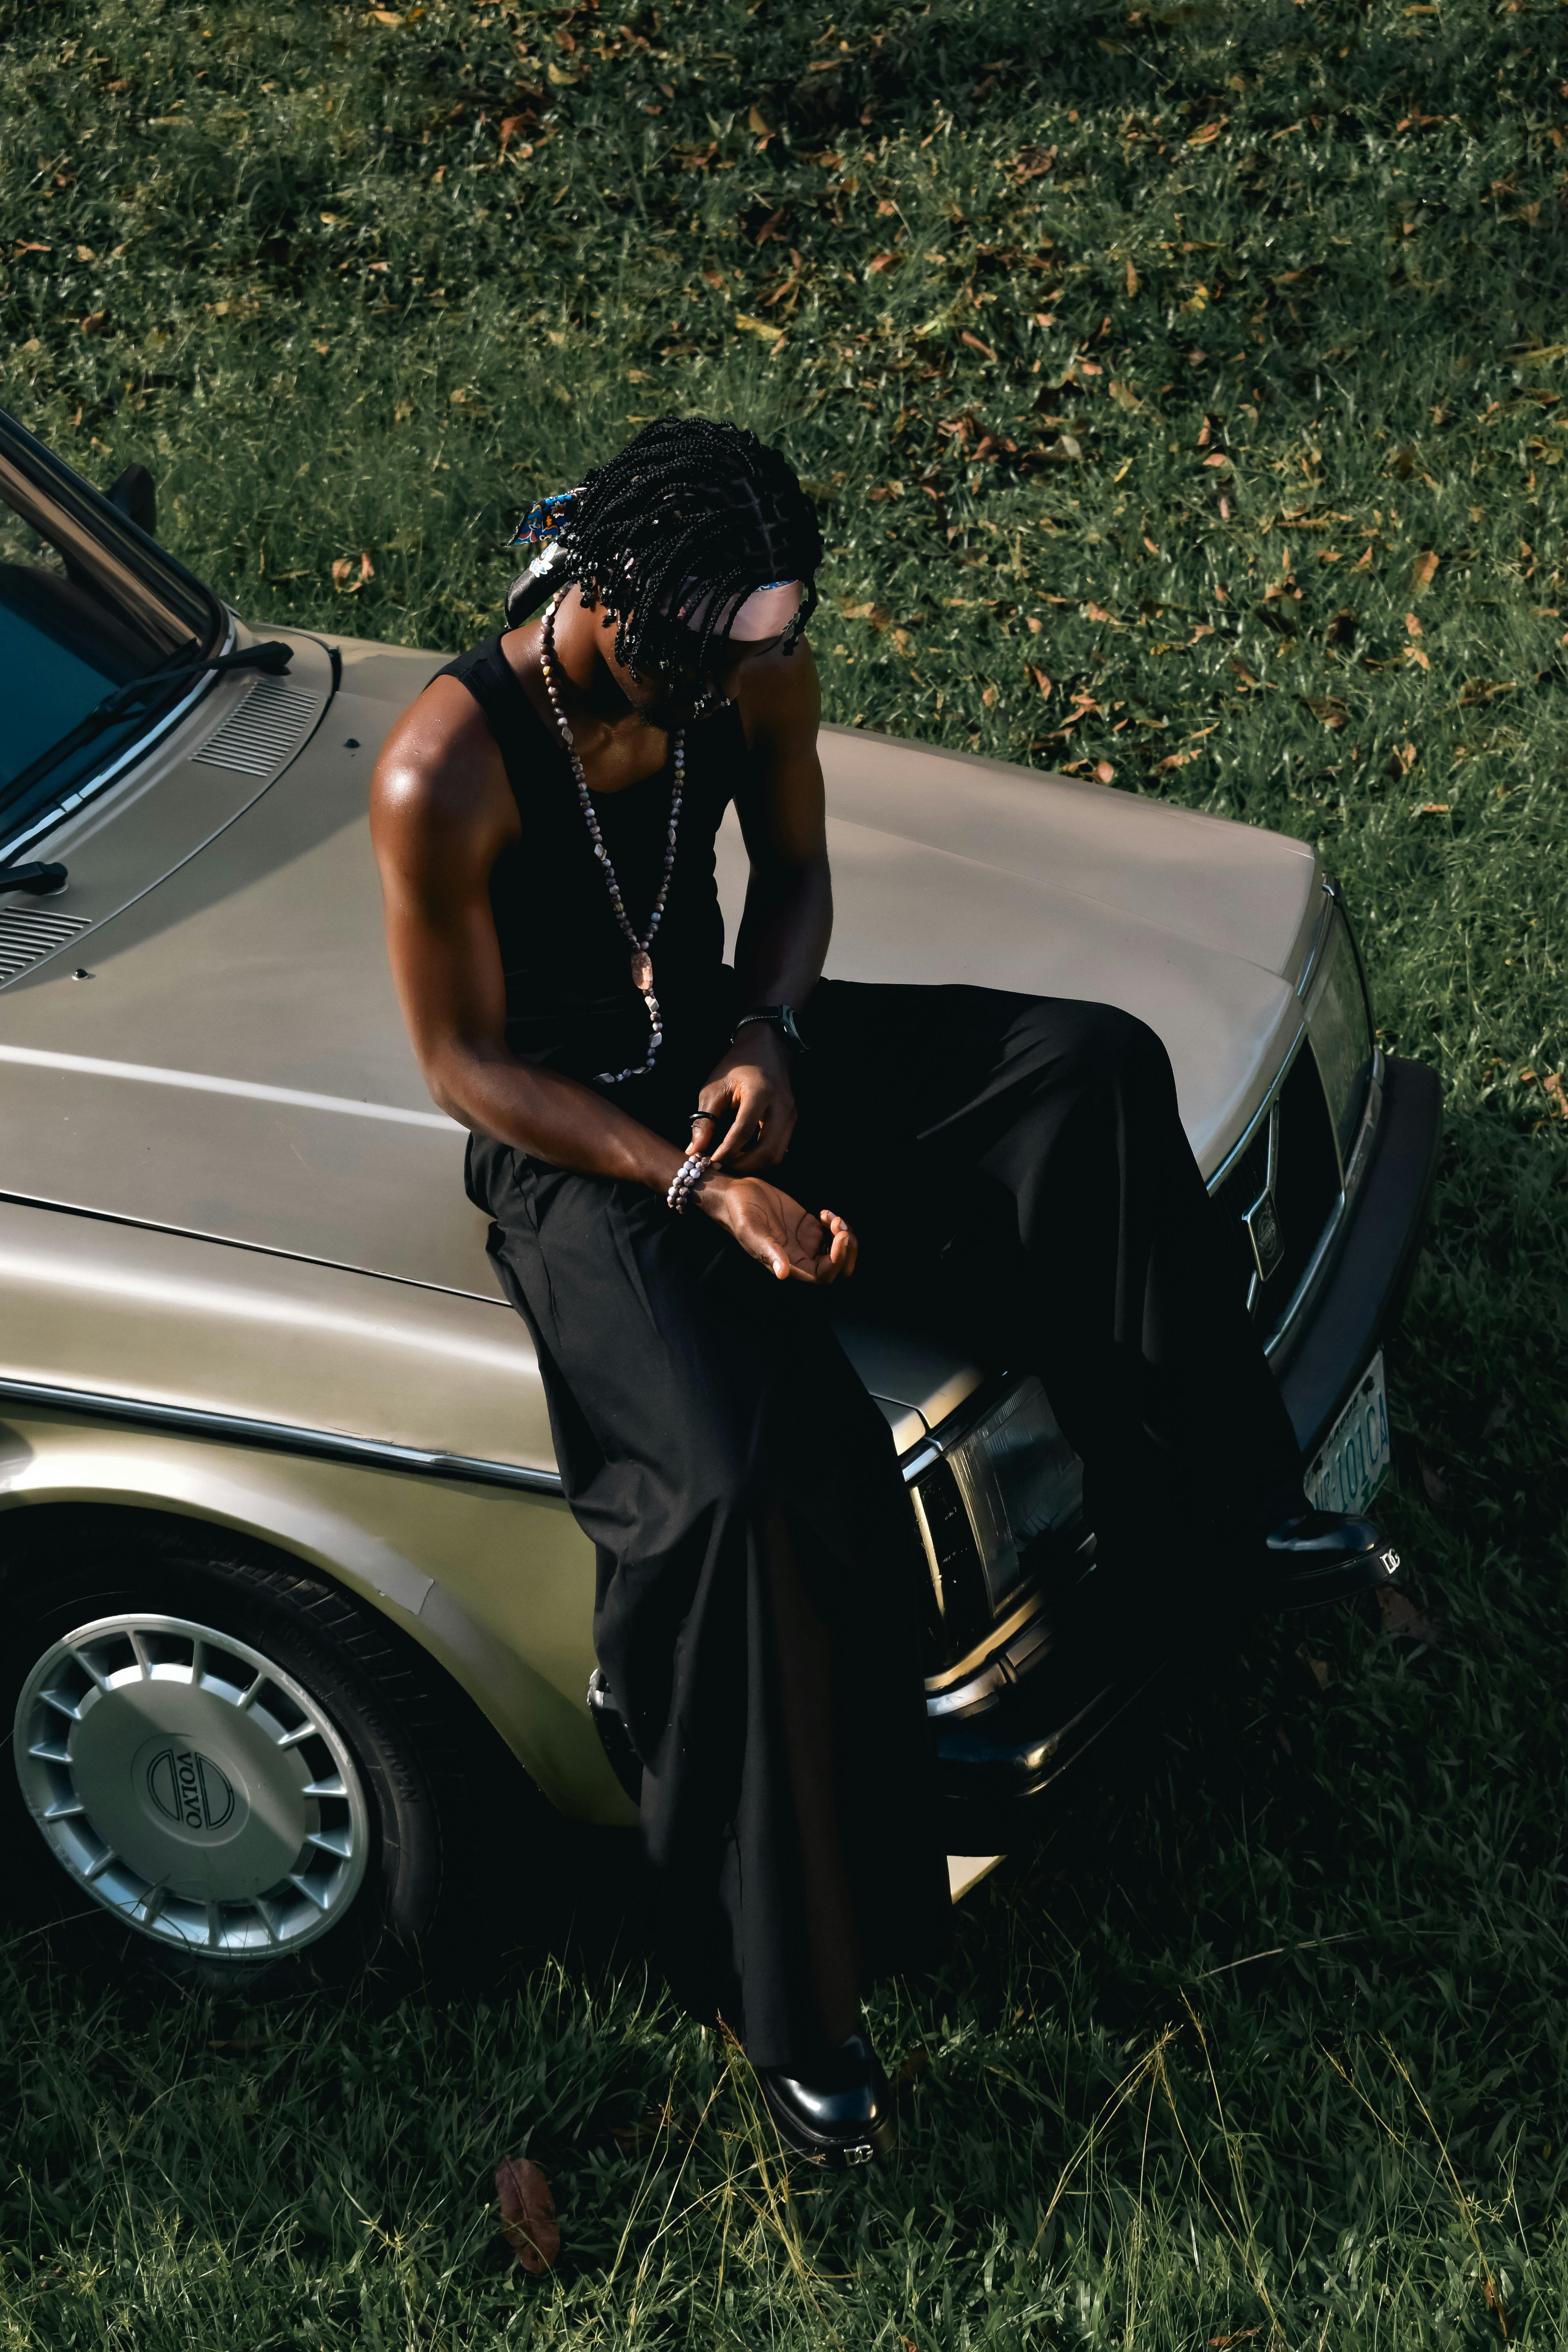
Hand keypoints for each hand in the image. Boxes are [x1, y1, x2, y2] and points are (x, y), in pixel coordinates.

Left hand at [690, 1025, 797, 1173]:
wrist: (769, 1048)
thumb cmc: (738, 1066)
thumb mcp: (715, 1087)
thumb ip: (704, 1120)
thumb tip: (694, 1151)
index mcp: (761, 1092)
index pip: (744, 1131)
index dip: (727, 1151)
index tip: (710, 1163)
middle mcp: (782, 1106)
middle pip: (767, 1151)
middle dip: (743, 1165)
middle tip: (721, 1168)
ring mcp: (791, 1115)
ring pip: (776, 1155)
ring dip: (753, 1165)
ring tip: (731, 1163)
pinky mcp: (792, 1121)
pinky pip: (779, 1148)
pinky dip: (761, 1158)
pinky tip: (744, 1155)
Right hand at [699, 1173, 856, 1284]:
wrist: (735, 1193)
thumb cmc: (739, 1213)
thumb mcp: (751, 1231)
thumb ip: (768, 1252)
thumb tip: (782, 1274)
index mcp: (788, 1264)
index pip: (824, 1275)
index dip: (838, 1259)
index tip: (840, 1235)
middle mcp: (800, 1257)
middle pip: (838, 1268)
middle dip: (847, 1250)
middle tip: (840, 1226)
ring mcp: (806, 1242)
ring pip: (838, 1251)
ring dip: (843, 1235)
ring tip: (831, 1217)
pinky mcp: (808, 1227)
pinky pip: (832, 1233)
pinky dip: (835, 1223)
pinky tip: (824, 1212)